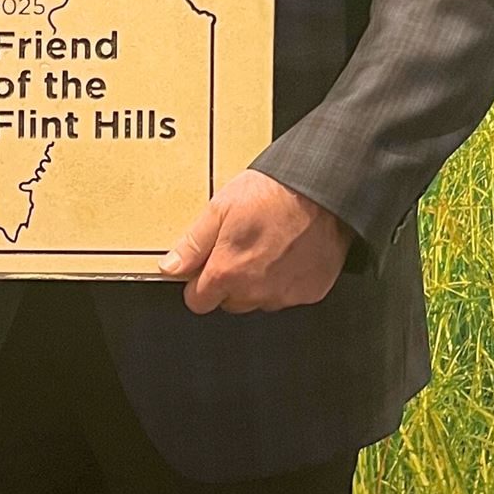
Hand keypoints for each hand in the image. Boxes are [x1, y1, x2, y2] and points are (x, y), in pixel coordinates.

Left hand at [159, 171, 351, 315]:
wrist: (322, 190)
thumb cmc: (273, 194)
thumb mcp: (220, 209)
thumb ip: (193, 244)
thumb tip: (171, 267)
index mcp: (227, 273)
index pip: (198, 302)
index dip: (200, 284)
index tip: (208, 268)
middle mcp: (255, 291)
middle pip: (230, 303)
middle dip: (230, 282)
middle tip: (243, 248)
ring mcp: (284, 295)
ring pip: (260, 300)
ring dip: (259, 283)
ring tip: (270, 248)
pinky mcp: (310, 292)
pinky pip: (289, 295)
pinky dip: (287, 280)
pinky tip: (291, 253)